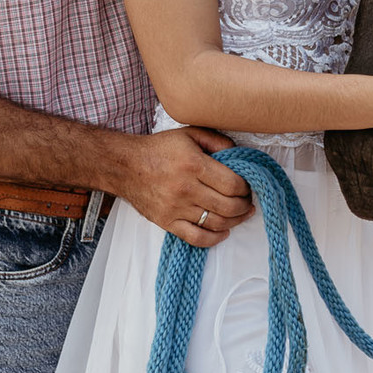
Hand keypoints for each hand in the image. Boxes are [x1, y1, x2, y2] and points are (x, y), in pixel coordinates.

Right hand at [118, 125, 252, 245]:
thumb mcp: (190, 134)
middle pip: (228, 206)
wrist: (125, 166)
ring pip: (215, 223)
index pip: (232, 184)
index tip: (248, 186)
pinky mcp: (167, 222)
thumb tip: (239, 156)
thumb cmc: (159, 149)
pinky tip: (223, 232)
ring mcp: (175, 208)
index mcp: (194, 165)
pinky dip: (214, 239)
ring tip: (240, 215)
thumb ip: (218, 142)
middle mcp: (185, 189)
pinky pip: (196, 238)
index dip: (246, 188)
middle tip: (248, 202)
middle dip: (244, 206)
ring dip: (235, 222)